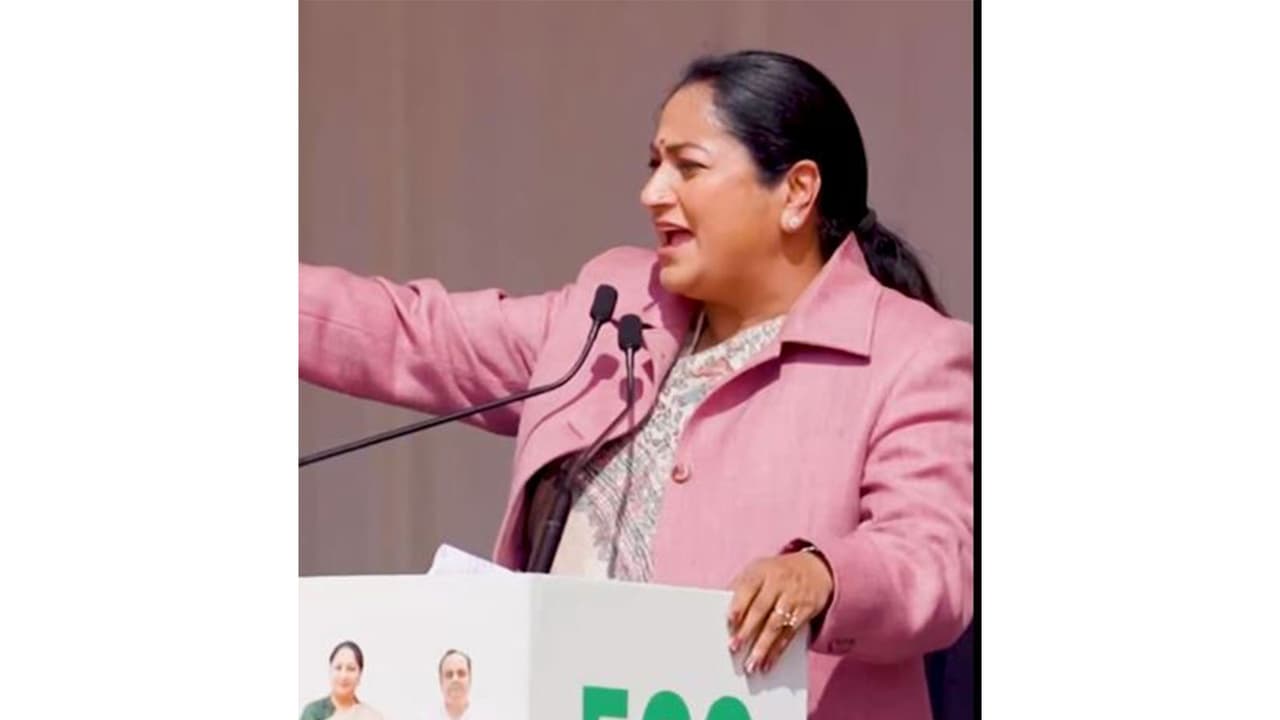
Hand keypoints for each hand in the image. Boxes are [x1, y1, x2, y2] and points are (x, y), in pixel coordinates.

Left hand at [726, 549, 832, 674]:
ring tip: (751, 665)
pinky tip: (768, 663)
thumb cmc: (775, 574)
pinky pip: (789, 634)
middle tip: (734, 648)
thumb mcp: (758, 571)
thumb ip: (741, 588)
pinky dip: (778, 650)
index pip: (747, 588)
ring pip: (775, 625)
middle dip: (747, 630)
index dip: (738, 605)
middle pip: (760, 609)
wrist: (815, 569)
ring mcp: (792, 597)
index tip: (729, 623)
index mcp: (761, 572)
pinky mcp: (805, 611)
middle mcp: (777, 583)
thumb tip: (722, 613)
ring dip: (763, 647)